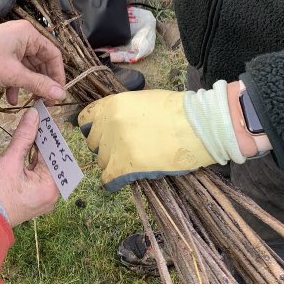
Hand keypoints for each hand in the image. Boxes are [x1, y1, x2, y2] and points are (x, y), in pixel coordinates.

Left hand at [0, 21, 64, 104]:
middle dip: (42, 83)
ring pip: (28, 68)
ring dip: (29, 86)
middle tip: (45, 102)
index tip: (58, 94)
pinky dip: (16, 84)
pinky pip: (16, 69)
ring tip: (31, 103)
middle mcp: (22, 37)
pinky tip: (12, 99)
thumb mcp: (15, 74)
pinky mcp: (3, 55)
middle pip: (41, 62)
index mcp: (29, 35)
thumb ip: (39, 84)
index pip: (53, 54)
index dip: (58, 75)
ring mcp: (12, 45)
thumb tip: (61, 95)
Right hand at [0, 108, 58, 226]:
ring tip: (30, 128)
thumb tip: (34, 114)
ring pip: (41, 167)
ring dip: (36, 149)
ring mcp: (39, 197)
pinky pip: (34, 174)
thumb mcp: (9, 160)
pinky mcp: (29, 197)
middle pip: (50, 161)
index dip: (49, 134)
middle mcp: (50, 194)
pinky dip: (30, 160)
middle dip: (43, 140)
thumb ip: (23, 136)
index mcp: (50, 187)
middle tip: (35, 118)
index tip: (43, 115)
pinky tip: (25, 146)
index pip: (54, 155)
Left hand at [77, 87, 238, 191]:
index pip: (86, 119)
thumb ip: (122, 112)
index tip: (100, 137)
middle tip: (119, 152)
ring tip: (128, 165)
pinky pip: (109, 178)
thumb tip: (114, 125)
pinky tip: (118, 183)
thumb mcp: (140, 101)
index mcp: (111, 104)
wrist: (198, 125)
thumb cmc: (176, 111)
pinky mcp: (128, 165)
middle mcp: (108, 123)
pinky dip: (112, 182)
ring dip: (112, 164)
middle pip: (94, 142)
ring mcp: (117, 144)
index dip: (93, 130)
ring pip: (102, 161)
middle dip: (104, 148)